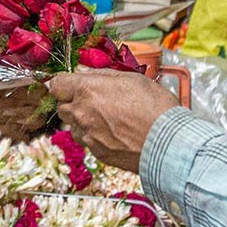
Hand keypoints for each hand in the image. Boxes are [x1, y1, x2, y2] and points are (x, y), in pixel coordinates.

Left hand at [46, 70, 179, 172]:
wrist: (169, 143)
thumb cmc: (155, 107)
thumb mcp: (132, 79)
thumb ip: (102, 75)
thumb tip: (84, 72)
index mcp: (87, 90)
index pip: (57, 85)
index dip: (64, 84)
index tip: (72, 85)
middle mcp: (82, 113)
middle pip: (61, 107)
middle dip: (72, 103)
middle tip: (93, 101)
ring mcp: (88, 136)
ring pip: (73, 126)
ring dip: (82, 121)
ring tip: (106, 119)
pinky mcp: (97, 153)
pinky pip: (87, 142)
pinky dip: (94, 137)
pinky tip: (114, 133)